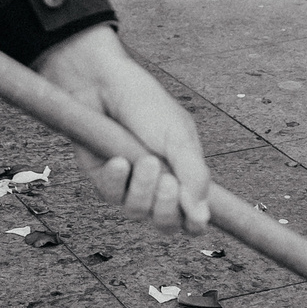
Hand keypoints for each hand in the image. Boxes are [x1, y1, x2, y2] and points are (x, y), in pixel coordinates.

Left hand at [36, 25, 210, 233]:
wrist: (104, 82)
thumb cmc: (146, 104)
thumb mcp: (179, 138)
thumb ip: (194, 177)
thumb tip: (203, 219)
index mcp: (183, 175)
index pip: (192, 219)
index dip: (194, 225)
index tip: (194, 220)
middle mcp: (156, 185)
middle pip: (165, 224)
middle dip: (167, 207)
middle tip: (167, 180)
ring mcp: (128, 184)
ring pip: (137, 213)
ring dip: (144, 190)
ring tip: (144, 160)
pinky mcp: (102, 178)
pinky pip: (111, 195)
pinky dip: (118, 179)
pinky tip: (118, 160)